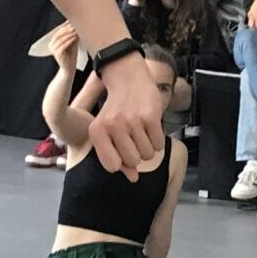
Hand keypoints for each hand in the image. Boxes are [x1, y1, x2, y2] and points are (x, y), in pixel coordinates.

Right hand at [50, 21, 80, 71]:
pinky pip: (63, 44)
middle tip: (74, 24)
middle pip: (59, 33)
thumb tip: (75, 25)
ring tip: (76, 30)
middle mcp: (51, 45)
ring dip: (69, 33)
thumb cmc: (71, 56)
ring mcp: (53, 49)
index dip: (65, 26)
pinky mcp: (57, 53)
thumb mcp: (72, 43)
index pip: (59, 31)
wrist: (69, 68)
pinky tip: (75, 37)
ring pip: (61, 38)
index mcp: (53, 41)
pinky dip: (70, 40)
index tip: (72, 21)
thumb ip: (72, 35)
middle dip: (67, 29)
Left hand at [88, 56, 163, 177]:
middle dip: (137, 154)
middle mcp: (113, 125)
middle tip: (133, 138)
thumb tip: (134, 179)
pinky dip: (158, 140)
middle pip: (133, 161)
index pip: (112, 166)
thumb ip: (118, 159)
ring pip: (148, 155)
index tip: (121, 150)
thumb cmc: (116, 110)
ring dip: (148, 147)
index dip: (120, 162)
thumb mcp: (108, 133)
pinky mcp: (151, 115)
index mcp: (97, 131)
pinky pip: (159, 145)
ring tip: (141, 131)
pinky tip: (150, 126)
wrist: (128, 78)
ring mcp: (132, 120)